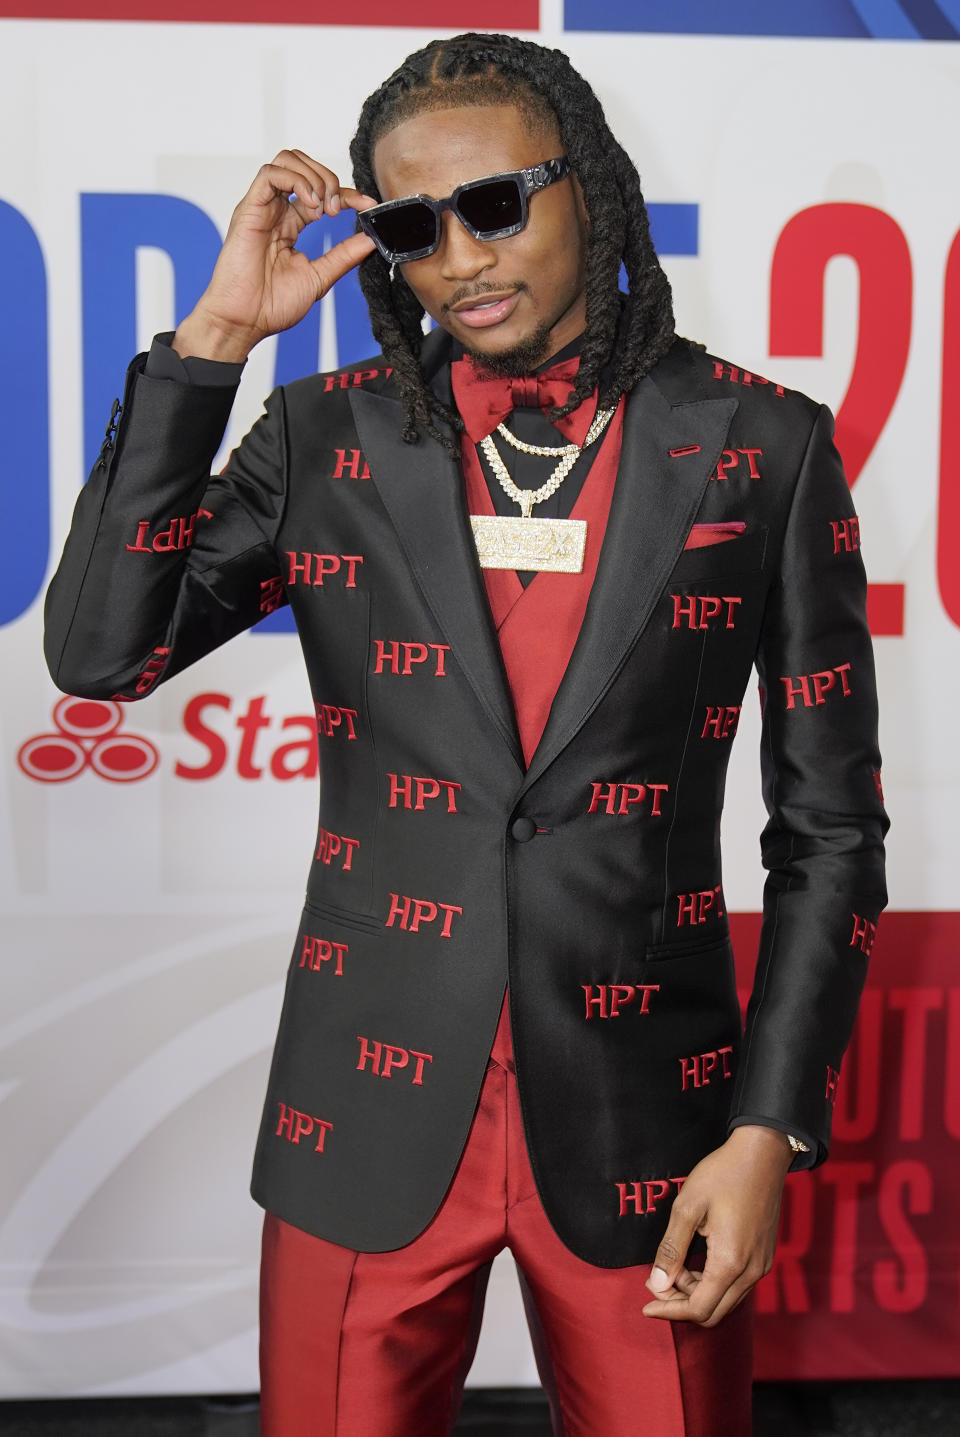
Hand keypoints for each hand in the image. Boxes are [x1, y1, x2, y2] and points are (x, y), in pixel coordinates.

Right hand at [173, 150, 377, 362]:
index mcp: (290, 225)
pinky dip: (296, 180)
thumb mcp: (319, 277)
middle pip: (304, 167)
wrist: (245, 322)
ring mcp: (261, 208)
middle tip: (337, 209)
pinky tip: (311, 205)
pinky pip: (270, 173)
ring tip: (324, 208)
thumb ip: (344, 256)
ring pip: (287, 160)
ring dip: (314, 177)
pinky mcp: (248, 209)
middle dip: (329, 180)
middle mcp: (275, 211)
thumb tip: (371, 239)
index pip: (320, 193)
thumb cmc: (271, 306)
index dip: (347, 193)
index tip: (368, 205)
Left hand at [641, 1125, 793, 1326]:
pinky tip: (697, 1261)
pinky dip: (714, 1283)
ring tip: (676, 1265)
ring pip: (726, 1301)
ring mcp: (761, 1266)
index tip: (646, 1305)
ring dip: (698, 1293)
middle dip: (681, 1304)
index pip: (698, 1309)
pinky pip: (737, 1286)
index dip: (669, 1311)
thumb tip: (657, 1284)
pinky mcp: (764, 1257)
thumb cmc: (723, 1174)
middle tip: (658, 1282)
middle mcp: (751, 1272)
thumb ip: (672, 1249)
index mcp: (730, 1262)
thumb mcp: (688, 1207)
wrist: (763, 1153)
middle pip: (713, 1312)